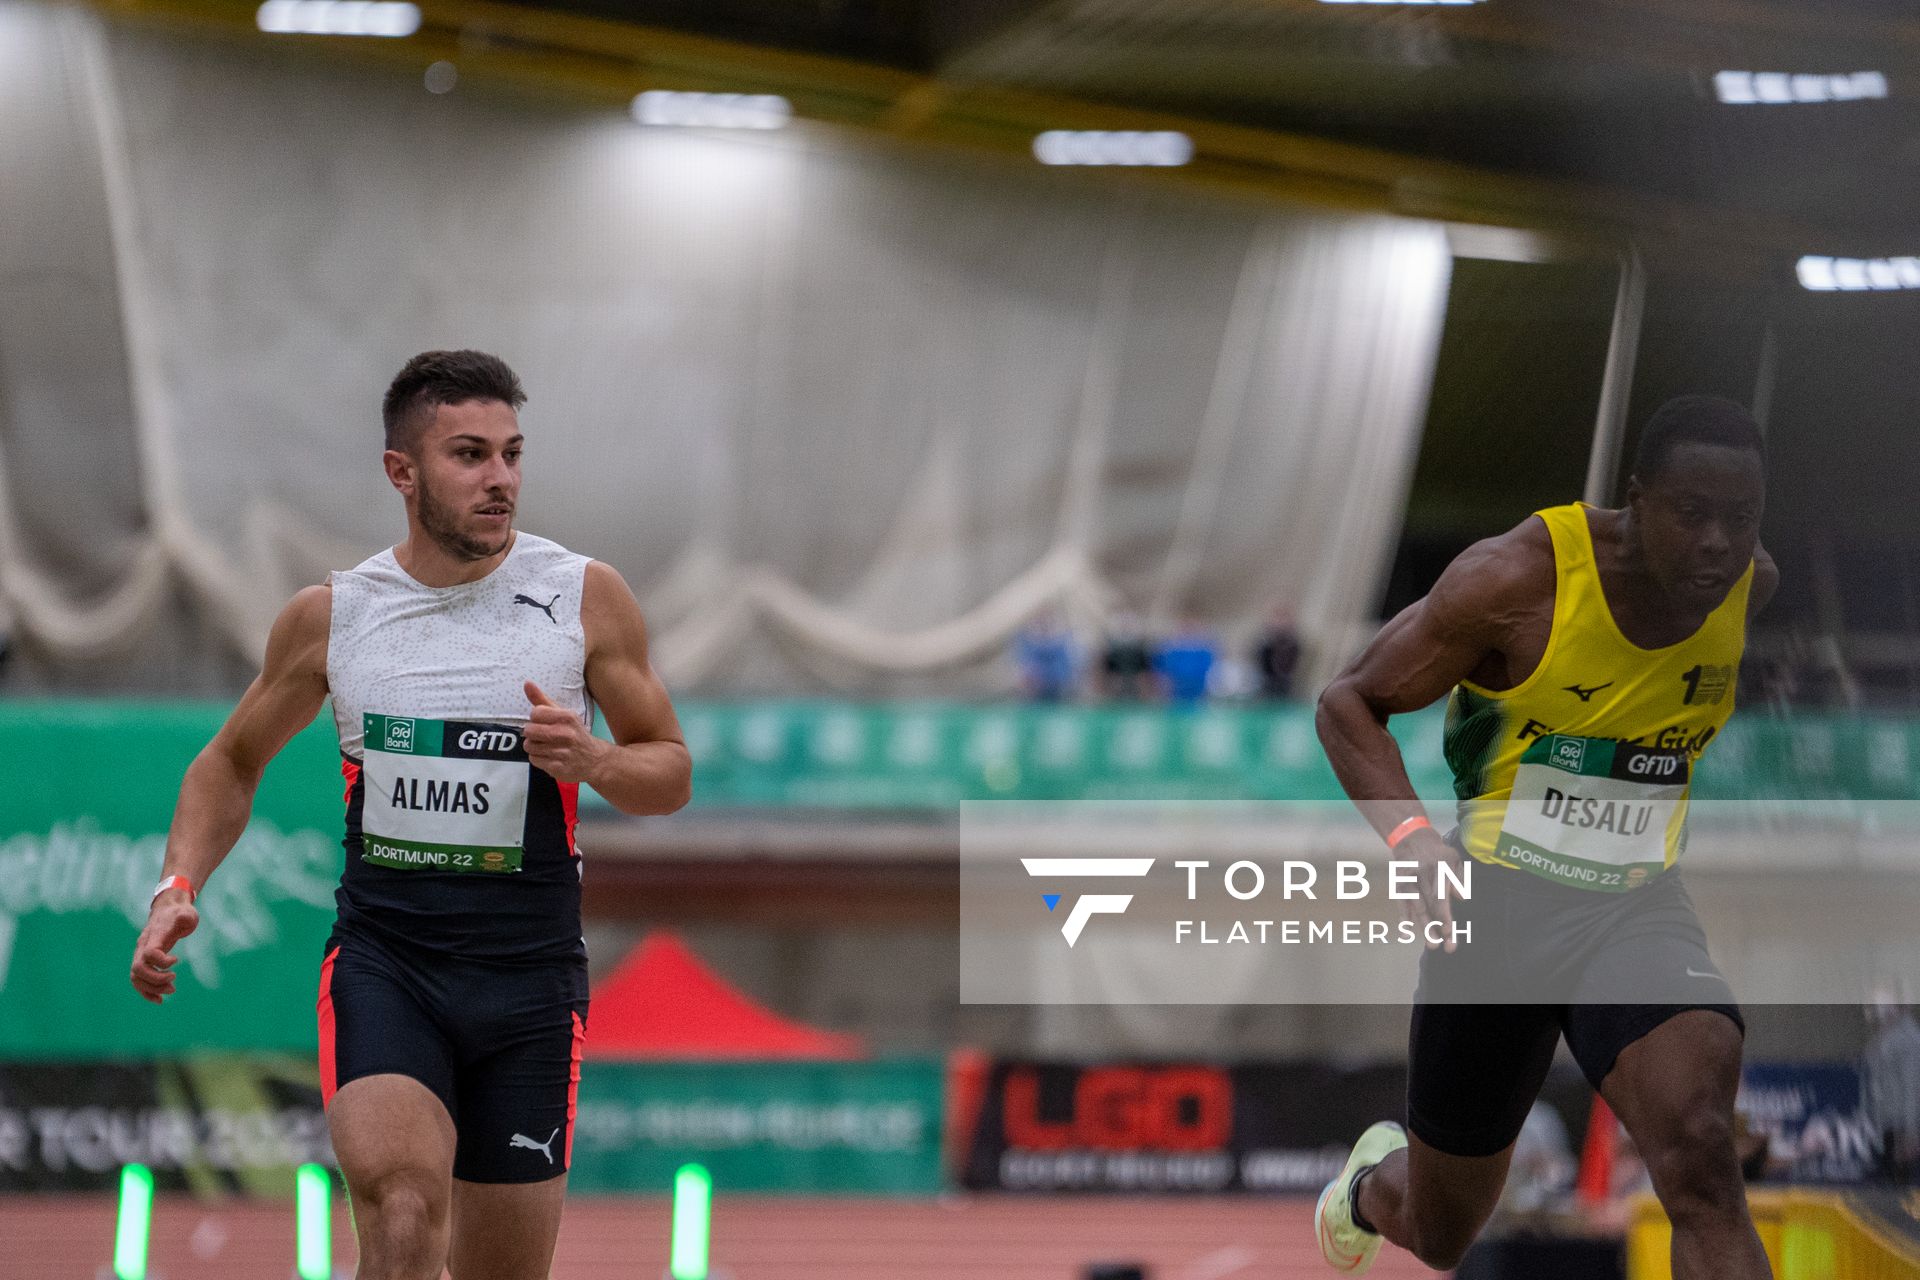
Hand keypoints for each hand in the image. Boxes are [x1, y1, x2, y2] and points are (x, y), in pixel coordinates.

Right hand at [130, 892, 197, 1003]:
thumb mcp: (187, 913)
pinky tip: (159, 1000)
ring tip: (171, 990)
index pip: (149, 953)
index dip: (161, 962)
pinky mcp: (143, 960)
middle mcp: (143, 946)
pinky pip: (137, 980)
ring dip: (152, 988)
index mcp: (153, 936)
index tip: (176, 960)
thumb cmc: (179, 913)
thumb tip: (185, 920)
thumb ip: (185, 917)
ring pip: (136, 977)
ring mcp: (140, 954)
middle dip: (156, 979)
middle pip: (138, 969)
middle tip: (174, 979)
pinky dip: (145, 992)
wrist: (168, 910)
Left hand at [524, 681, 605, 782]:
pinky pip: (534, 760)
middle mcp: (565, 734)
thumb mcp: (563, 714)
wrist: (595, 759)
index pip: (535, 713)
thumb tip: (527, 683)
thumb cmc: (576, 734)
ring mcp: (561, 752)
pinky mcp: (557, 767)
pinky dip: (539, 758)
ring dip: (535, 746)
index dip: (536, 718)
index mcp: (567, 717)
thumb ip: (542, 700)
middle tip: (544, 735)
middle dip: (533, 733)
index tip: (544, 722)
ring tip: (547, 746)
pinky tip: (550, 756)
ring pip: (529, 746)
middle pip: (529, 731)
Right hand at [1396, 826, 1463, 952]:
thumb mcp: (1453, 859)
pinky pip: (1402, 904)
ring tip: (1432, 945)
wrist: (1411, 838)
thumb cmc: (1438, 853)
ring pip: (1416, 908)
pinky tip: (1406, 934)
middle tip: (1442, 947)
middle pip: (1429, 906)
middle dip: (1436, 928)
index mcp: (1439, 869)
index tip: (1449, 932)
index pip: (1440, 897)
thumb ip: (1459, 878)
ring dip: (1423, 927)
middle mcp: (1422, 876)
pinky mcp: (1400, 885)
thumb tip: (1462, 898)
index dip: (1444, 916)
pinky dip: (1404, 919)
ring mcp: (1409, 881)